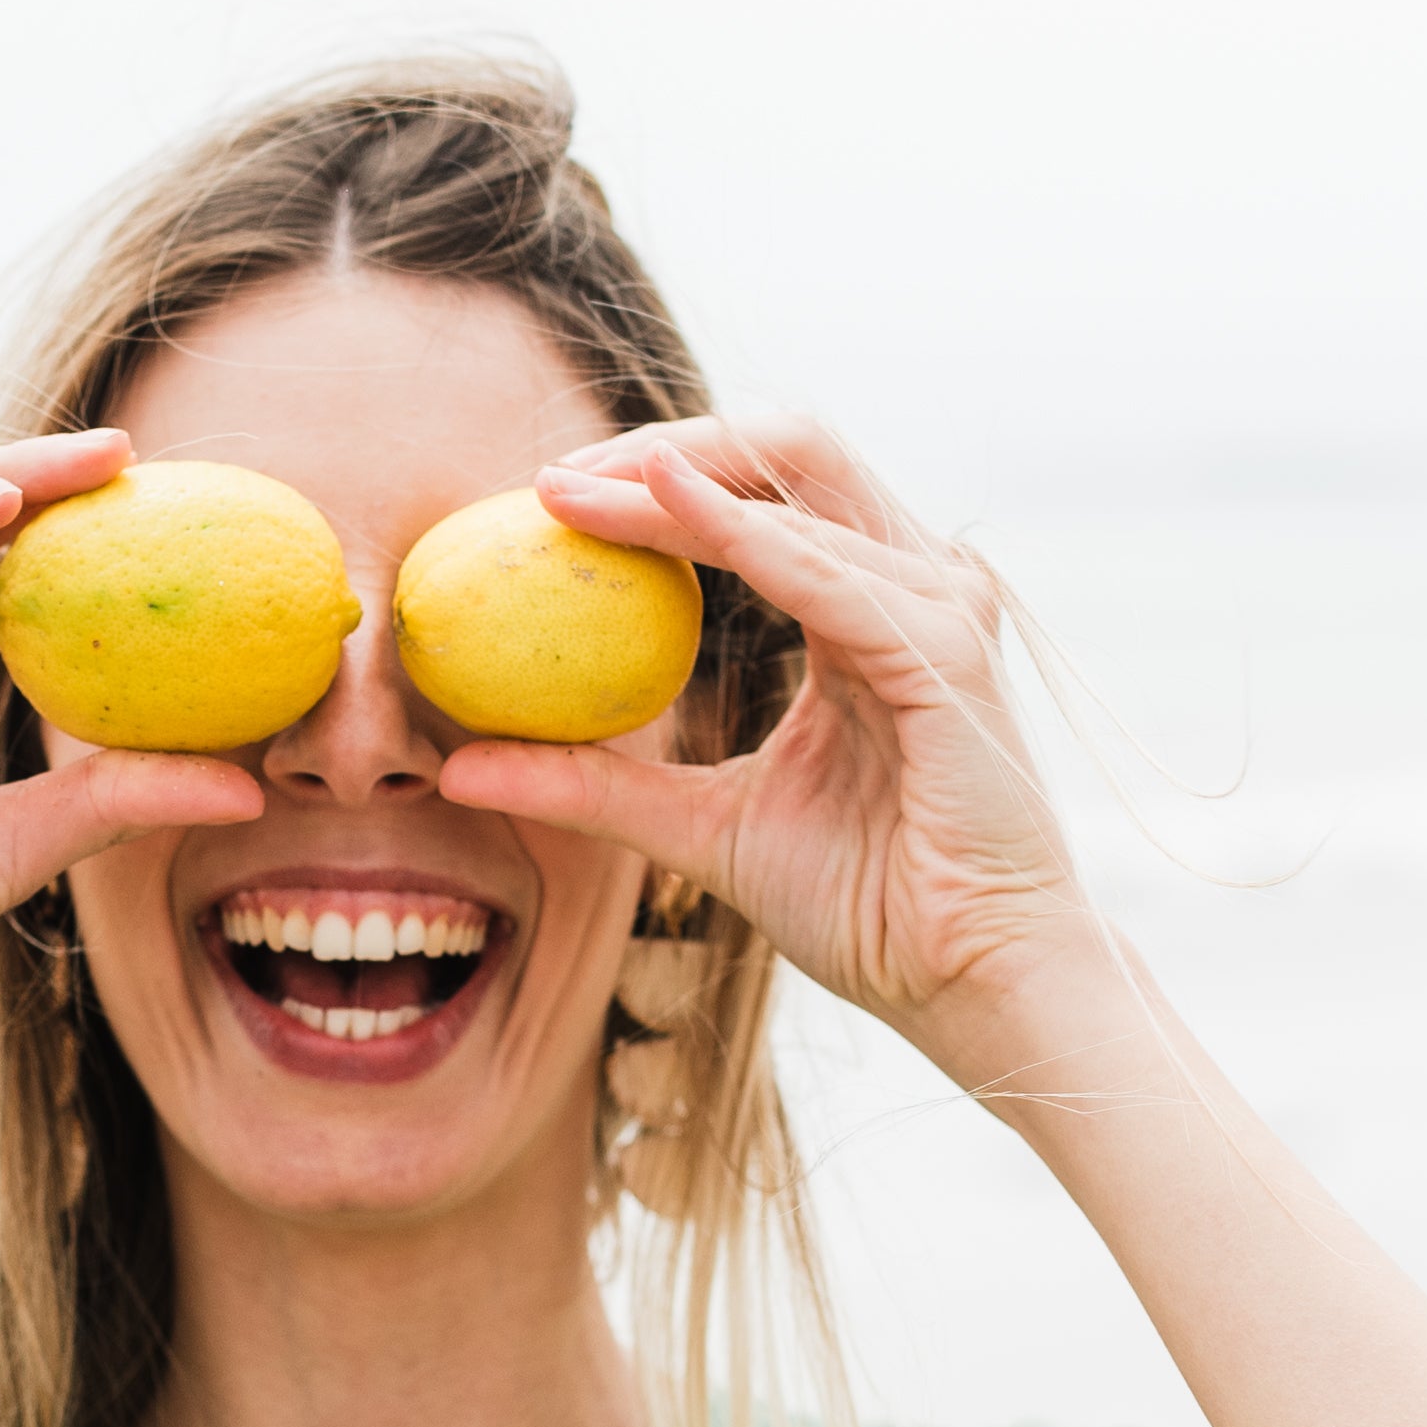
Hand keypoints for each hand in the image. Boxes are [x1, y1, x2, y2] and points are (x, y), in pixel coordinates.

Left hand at [432, 411, 1099, 1056]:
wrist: (967, 983)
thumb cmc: (869, 911)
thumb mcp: (699, 832)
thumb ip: (595, 787)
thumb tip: (459, 769)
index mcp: (862, 613)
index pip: (757, 499)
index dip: (652, 481)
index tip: (541, 497)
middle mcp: (909, 588)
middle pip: (787, 453)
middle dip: (663, 444)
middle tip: (552, 477)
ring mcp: (938, 611)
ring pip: (802, 484)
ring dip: (677, 479)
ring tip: (572, 492)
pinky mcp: (947, 654)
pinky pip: (828, 571)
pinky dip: (740, 533)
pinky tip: (662, 506)